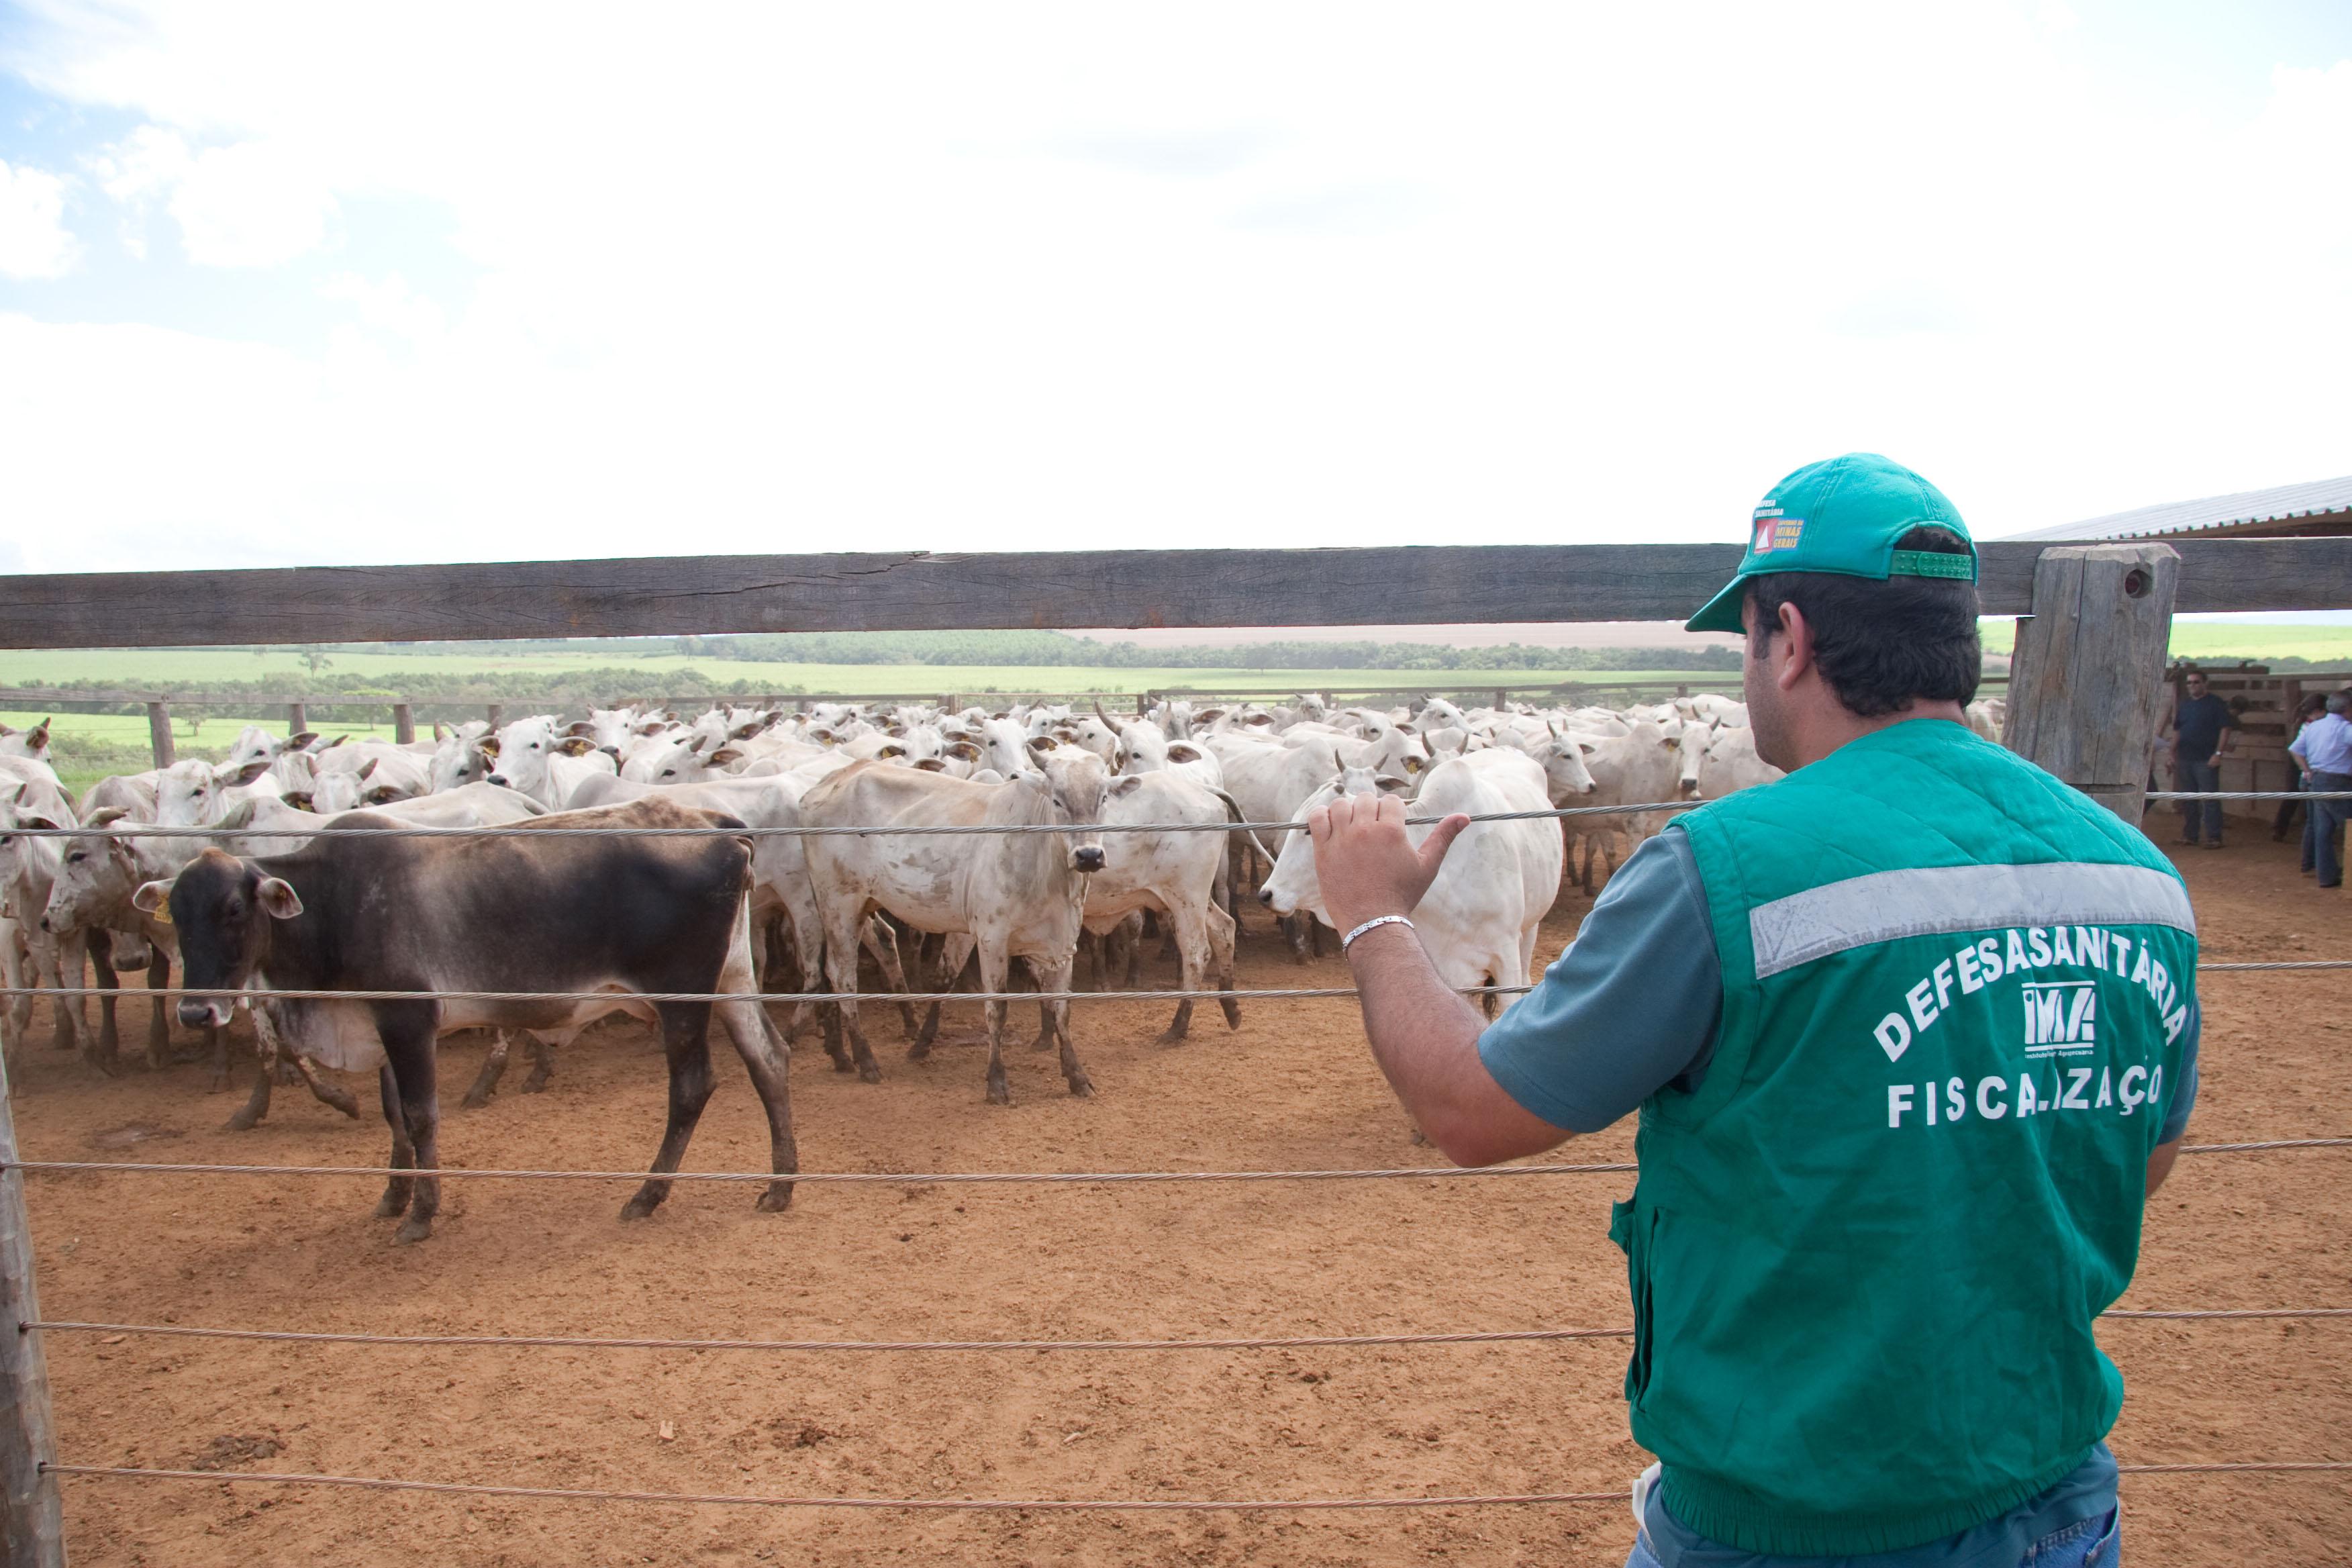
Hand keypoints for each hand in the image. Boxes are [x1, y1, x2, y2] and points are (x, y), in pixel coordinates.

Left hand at [1307, 791, 1469, 936]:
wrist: (1373, 921)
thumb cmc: (1402, 895)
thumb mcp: (1427, 866)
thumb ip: (1443, 837)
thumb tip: (1464, 816)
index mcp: (1391, 831)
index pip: (1390, 801)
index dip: (1391, 811)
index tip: (1390, 826)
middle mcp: (1366, 830)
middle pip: (1366, 799)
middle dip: (1371, 810)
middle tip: (1372, 830)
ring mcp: (1342, 839)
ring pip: (1341, 805)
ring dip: (1347, 812)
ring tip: (1353, 828)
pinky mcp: (1323, 851)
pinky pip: (1317, 818)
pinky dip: (1322, 817)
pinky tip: (1332, 828)